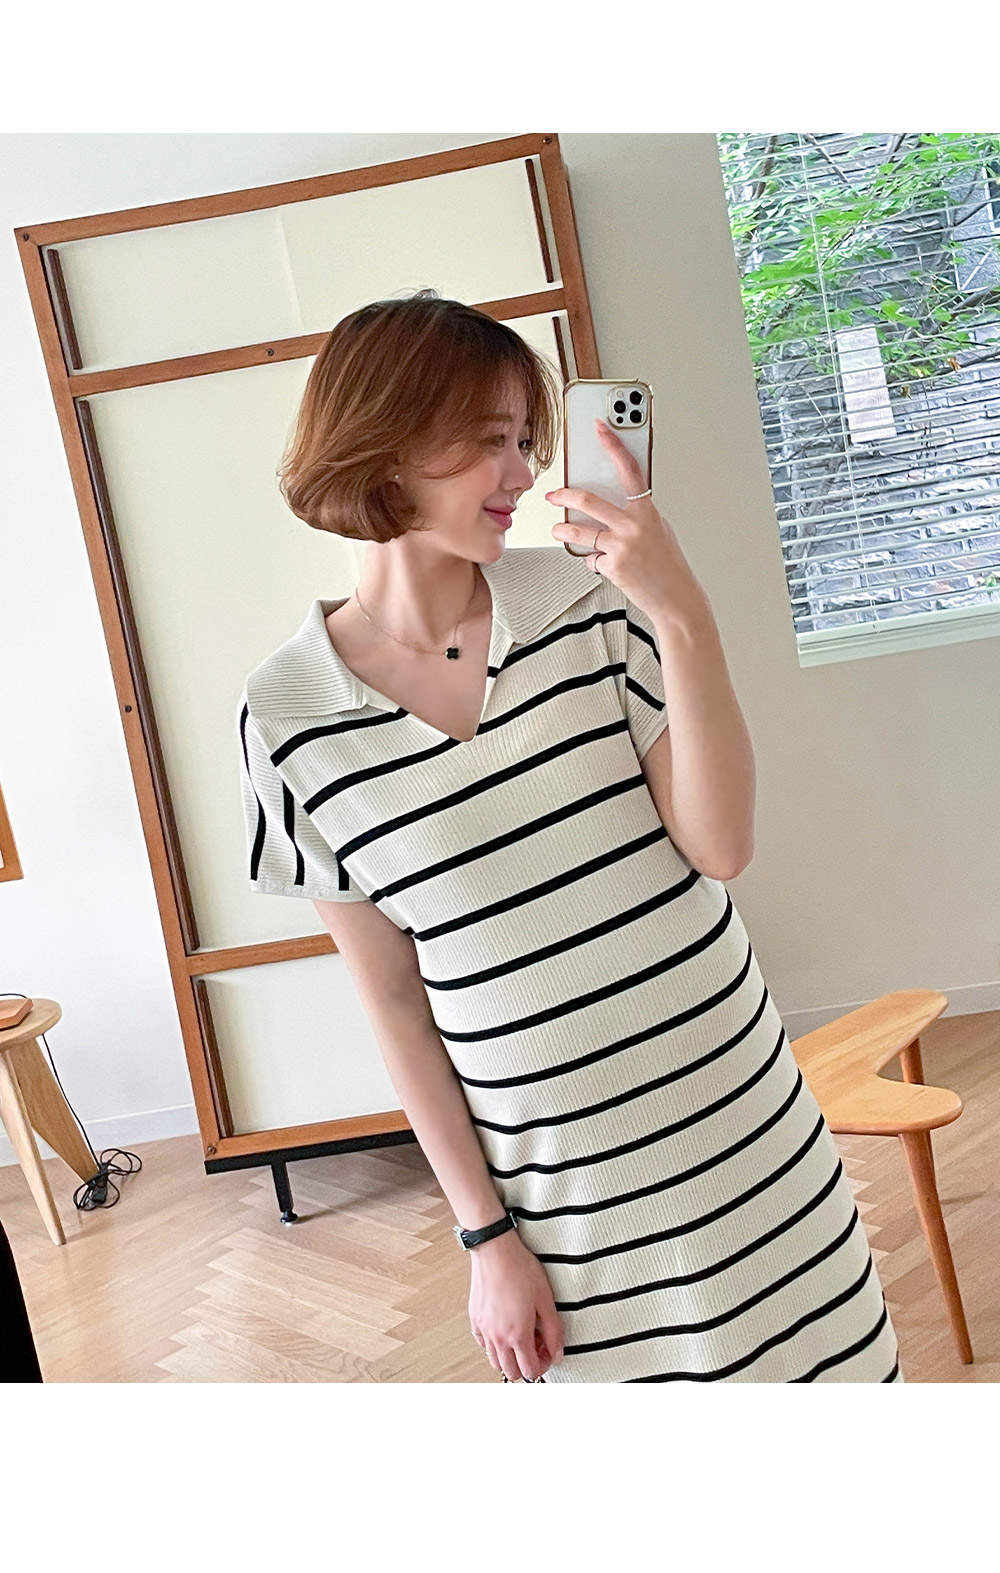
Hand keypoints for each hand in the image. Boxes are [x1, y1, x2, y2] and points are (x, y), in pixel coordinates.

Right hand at [467, 1228, 564, 1381]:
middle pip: (511, 1373)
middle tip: (535, 1345)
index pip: (530, 1371)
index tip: (548, 1351)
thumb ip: (554, 1331)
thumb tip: (558, 1353)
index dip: (544, 1365)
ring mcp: (484, 1330)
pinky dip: (494, 1344)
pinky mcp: (474, 1320)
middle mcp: (498, 1338)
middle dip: (526, 1365)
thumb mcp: (546, 1300)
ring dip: (509, 1357)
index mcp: (517, 1335)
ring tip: (520, 1335)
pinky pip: (483, 1345)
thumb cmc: (520, 1269)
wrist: (495, 1250)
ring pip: (495, 1362)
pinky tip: (504, 1326)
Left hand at [545, 418, 707, 626]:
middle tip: (553, 495)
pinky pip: (592, 559)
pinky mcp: (613, 566)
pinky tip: (609, 567)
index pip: (629, 469)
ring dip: (563, 531)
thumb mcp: (658, 530)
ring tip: (558, 531)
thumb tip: (612, 506)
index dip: (614, 445)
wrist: (677, 599)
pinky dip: (595, 562)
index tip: (600, 428)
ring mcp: (622, 546)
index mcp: (647, 511)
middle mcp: (634, 525)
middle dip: (564, 495)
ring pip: (580, 533)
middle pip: (589, 501)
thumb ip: (636, 515)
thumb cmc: (669, 565)